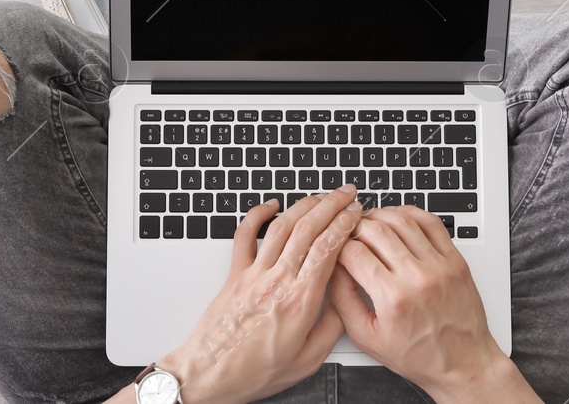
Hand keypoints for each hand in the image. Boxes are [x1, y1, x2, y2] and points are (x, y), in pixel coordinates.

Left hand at [156, 186, 361, 403]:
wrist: (211, 374)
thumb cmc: (255, 371)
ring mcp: (254, 274)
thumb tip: (345, 302)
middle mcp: (277, 281)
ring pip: (281, 226)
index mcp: (300, 301)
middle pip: (308, 228)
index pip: (328, 248)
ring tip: (321, 196)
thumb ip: (332, 328)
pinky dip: (257, 214)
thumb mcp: (308, 360)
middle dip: (331, 204)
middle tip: (347, 194)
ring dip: (304, 204)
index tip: (357, 213)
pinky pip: (245, 235)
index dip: (345, 224)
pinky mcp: (235, 274)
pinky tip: (271, 205)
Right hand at [330, 206, 539, 403]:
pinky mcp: (455, 260)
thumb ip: (343, 300)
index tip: (334, 247)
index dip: (337, 245)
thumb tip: (331, 270)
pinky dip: (410, 213)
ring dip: (379, 215)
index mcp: (393, 298)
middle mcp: (418, 277)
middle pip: (375, 230)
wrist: (463, 364)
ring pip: (402, 220)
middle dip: (355, 227)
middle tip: (348, 232)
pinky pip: (431, 223)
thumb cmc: (419, 356)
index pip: (354, 252)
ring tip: (369, 223)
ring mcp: (440, 265)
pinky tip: (398, 218)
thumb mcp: (368, 338)